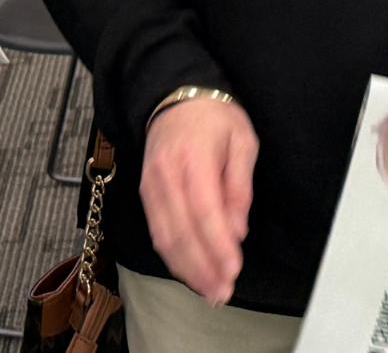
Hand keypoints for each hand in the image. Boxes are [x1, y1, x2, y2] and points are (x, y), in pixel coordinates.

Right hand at [139, 96, 257, 304]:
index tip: (233, 270)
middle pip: (182, 231)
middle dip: (203, 268)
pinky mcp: (145, 192)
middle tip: (223, 291)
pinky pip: (157, 231)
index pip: (204, 211)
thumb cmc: (213, 116)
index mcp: (194, 157)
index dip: (217, 246)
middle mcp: (167, 174)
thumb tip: (237, 231)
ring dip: (187, 269)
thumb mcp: (242, 141)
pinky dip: (172, 256)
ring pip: (165, 237)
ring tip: (209, 291)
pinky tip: (189, 271)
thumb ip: (240, 186)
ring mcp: (151, 185)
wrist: (174, 95)